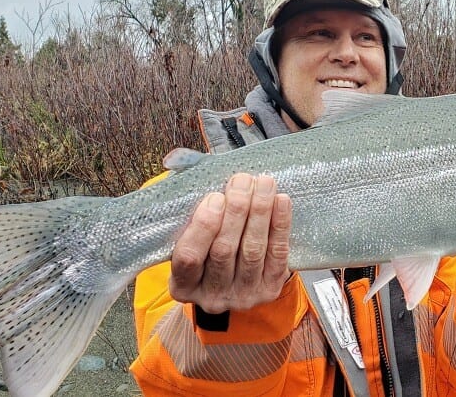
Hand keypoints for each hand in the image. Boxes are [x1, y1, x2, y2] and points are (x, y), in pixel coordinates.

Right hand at [169, 173, 292, 312]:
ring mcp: (242, 296)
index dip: (202, 227)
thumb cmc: (207, 245)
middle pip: (224, 251)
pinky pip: (278, 255)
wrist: (237, 278)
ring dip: (260, 212)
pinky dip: (280, 225)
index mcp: (183, 285)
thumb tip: (174, 159)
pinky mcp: (270, 289)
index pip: (188, 258)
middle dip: (236, 211)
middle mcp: (211, 297)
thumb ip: (184, 201)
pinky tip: (281, 201)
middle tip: (242, 181)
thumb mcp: (186, 232)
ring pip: (252, 250)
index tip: (214, 197)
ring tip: (263, 183)